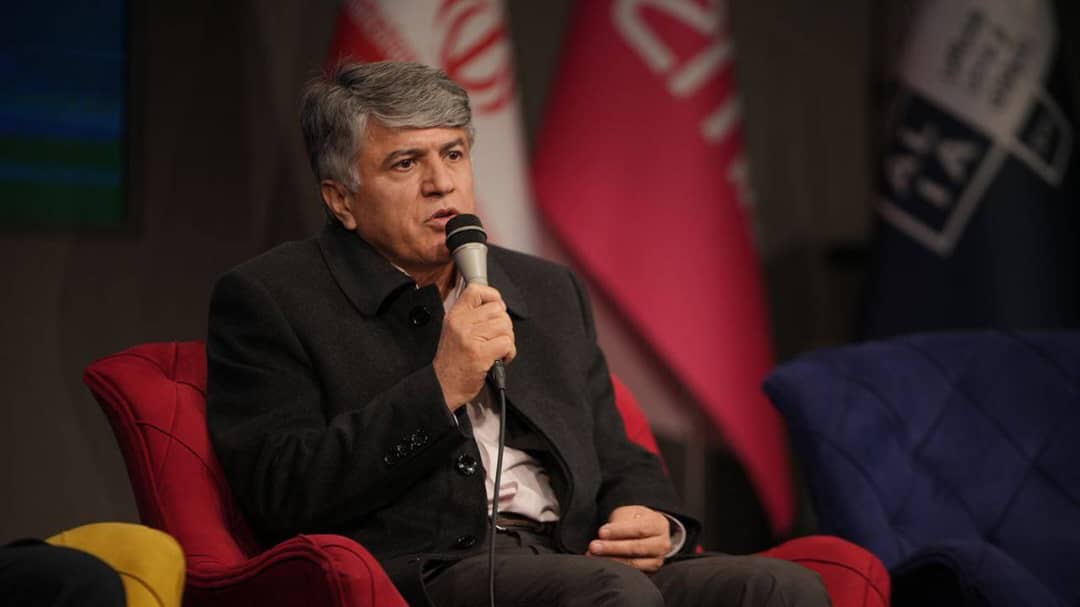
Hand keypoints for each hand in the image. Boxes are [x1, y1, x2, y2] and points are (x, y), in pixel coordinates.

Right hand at [433, 283, 515, 409]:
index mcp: (455, 315)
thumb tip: (496, 306)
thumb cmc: (452, 361)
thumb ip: (471, 316)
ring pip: (505, 326)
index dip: (493, 296)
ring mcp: (470, 338)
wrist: (442, 386)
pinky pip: (507, 343)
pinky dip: (509, 353)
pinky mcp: (480, 354)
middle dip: (504, 325)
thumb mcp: (454, 331)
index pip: (476, 290)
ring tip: (497, 350)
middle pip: (498, 309)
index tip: (496, 310)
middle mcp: (461, 323)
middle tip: (497, 338)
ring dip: (508, 340)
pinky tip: (499, 359)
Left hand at [586, 505, 670, 572]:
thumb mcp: (630, 513)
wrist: (647, 532)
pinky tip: (603, 564)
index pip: (639, 529)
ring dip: (612, 560)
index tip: (601, 532)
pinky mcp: (650, 572)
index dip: (619, 531)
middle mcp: (662, 544)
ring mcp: (658, 560)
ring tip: (593, 556)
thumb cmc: (635, 520)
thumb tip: (604, 536)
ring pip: (635, 564)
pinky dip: (617, 569)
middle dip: (613, 548)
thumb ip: (620, 522)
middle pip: (637, 548)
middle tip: (594, 547)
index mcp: (659, 525)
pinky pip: (633, 573)